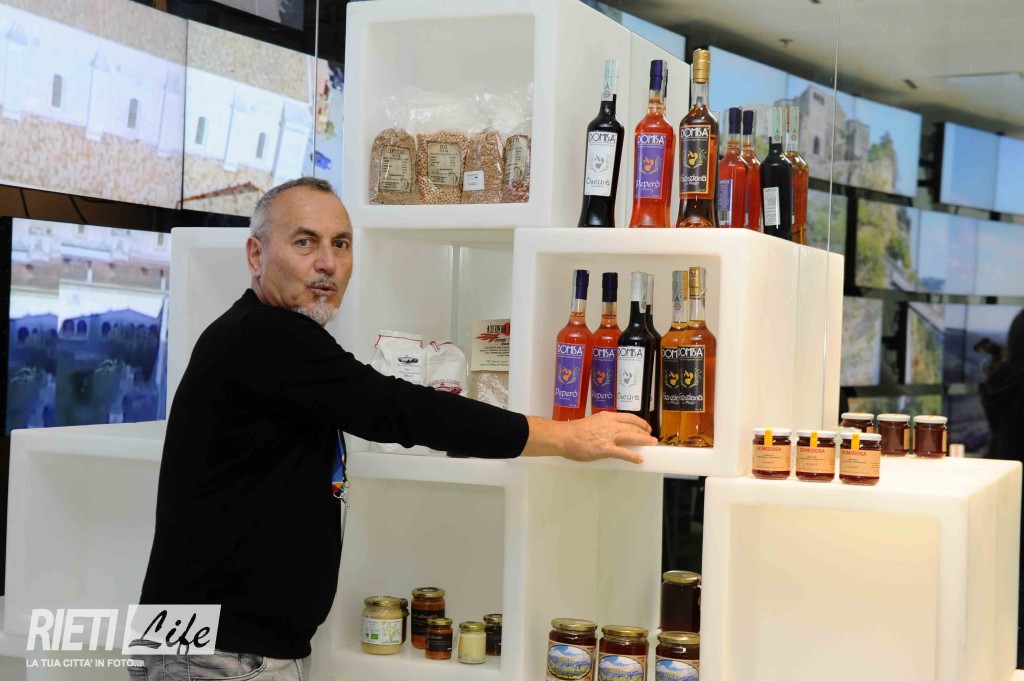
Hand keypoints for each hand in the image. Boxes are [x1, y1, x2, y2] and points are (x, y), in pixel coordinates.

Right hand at [522, 412, 655, 463]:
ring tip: (652, 444)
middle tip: (652, 438)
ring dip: (644, 441)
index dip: (640, 423)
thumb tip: (610, 434)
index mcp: (607, 417)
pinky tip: (640, 459)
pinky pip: (623, 453)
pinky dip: (633, 456)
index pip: (629, 418)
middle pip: (633, 427)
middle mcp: (611, 424)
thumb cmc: (573, 431)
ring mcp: (609, 437)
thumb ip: (603, 426)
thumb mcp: (592, 423)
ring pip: (632, 437)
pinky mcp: (606, 449)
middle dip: (645, 432)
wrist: (563, 437)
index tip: (645, 427)